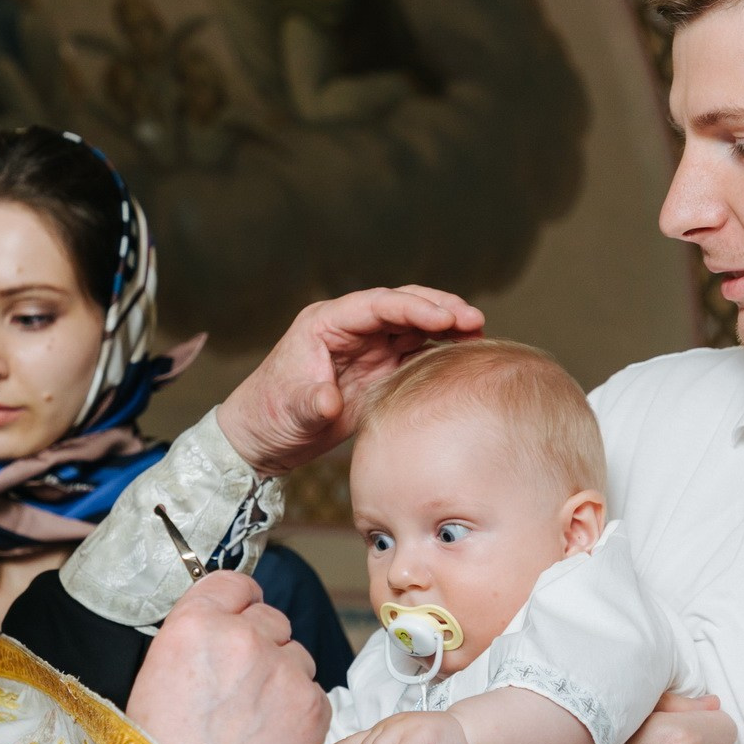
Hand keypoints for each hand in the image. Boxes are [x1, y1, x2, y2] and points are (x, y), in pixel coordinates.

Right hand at [126, 572, 328, 743]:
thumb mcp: (156, 679)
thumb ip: (196, 644)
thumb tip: (223, 632)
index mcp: (194, 625)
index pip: (233, 583)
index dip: (238, 601)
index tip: (241, 614)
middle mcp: (242, 637)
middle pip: (270, 618)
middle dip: (262, 644)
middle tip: (243, 688)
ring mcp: (283, 670)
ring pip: (297, 656)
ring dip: (283, 679)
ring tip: (253, 724)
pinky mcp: (314, 705)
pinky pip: (314, 693)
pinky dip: (300, 713)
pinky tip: (271, 741)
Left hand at [217, 287, 483, 475]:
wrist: (264, 438)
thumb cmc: (270, 415)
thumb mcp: (290, 410)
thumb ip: (311, 403)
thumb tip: (329, 403)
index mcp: (326, 323)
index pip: (377, 305)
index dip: (414, 307)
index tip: (446, 318)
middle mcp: (350, 329)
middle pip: (401, 305)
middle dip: (438, 308)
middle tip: (474, 319)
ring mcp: (366, 347)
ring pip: (412, 325)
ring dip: (444, 325)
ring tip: (479, 332)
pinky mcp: (378, 369)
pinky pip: (414, 351)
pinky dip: (439, 349)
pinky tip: (464, 354)